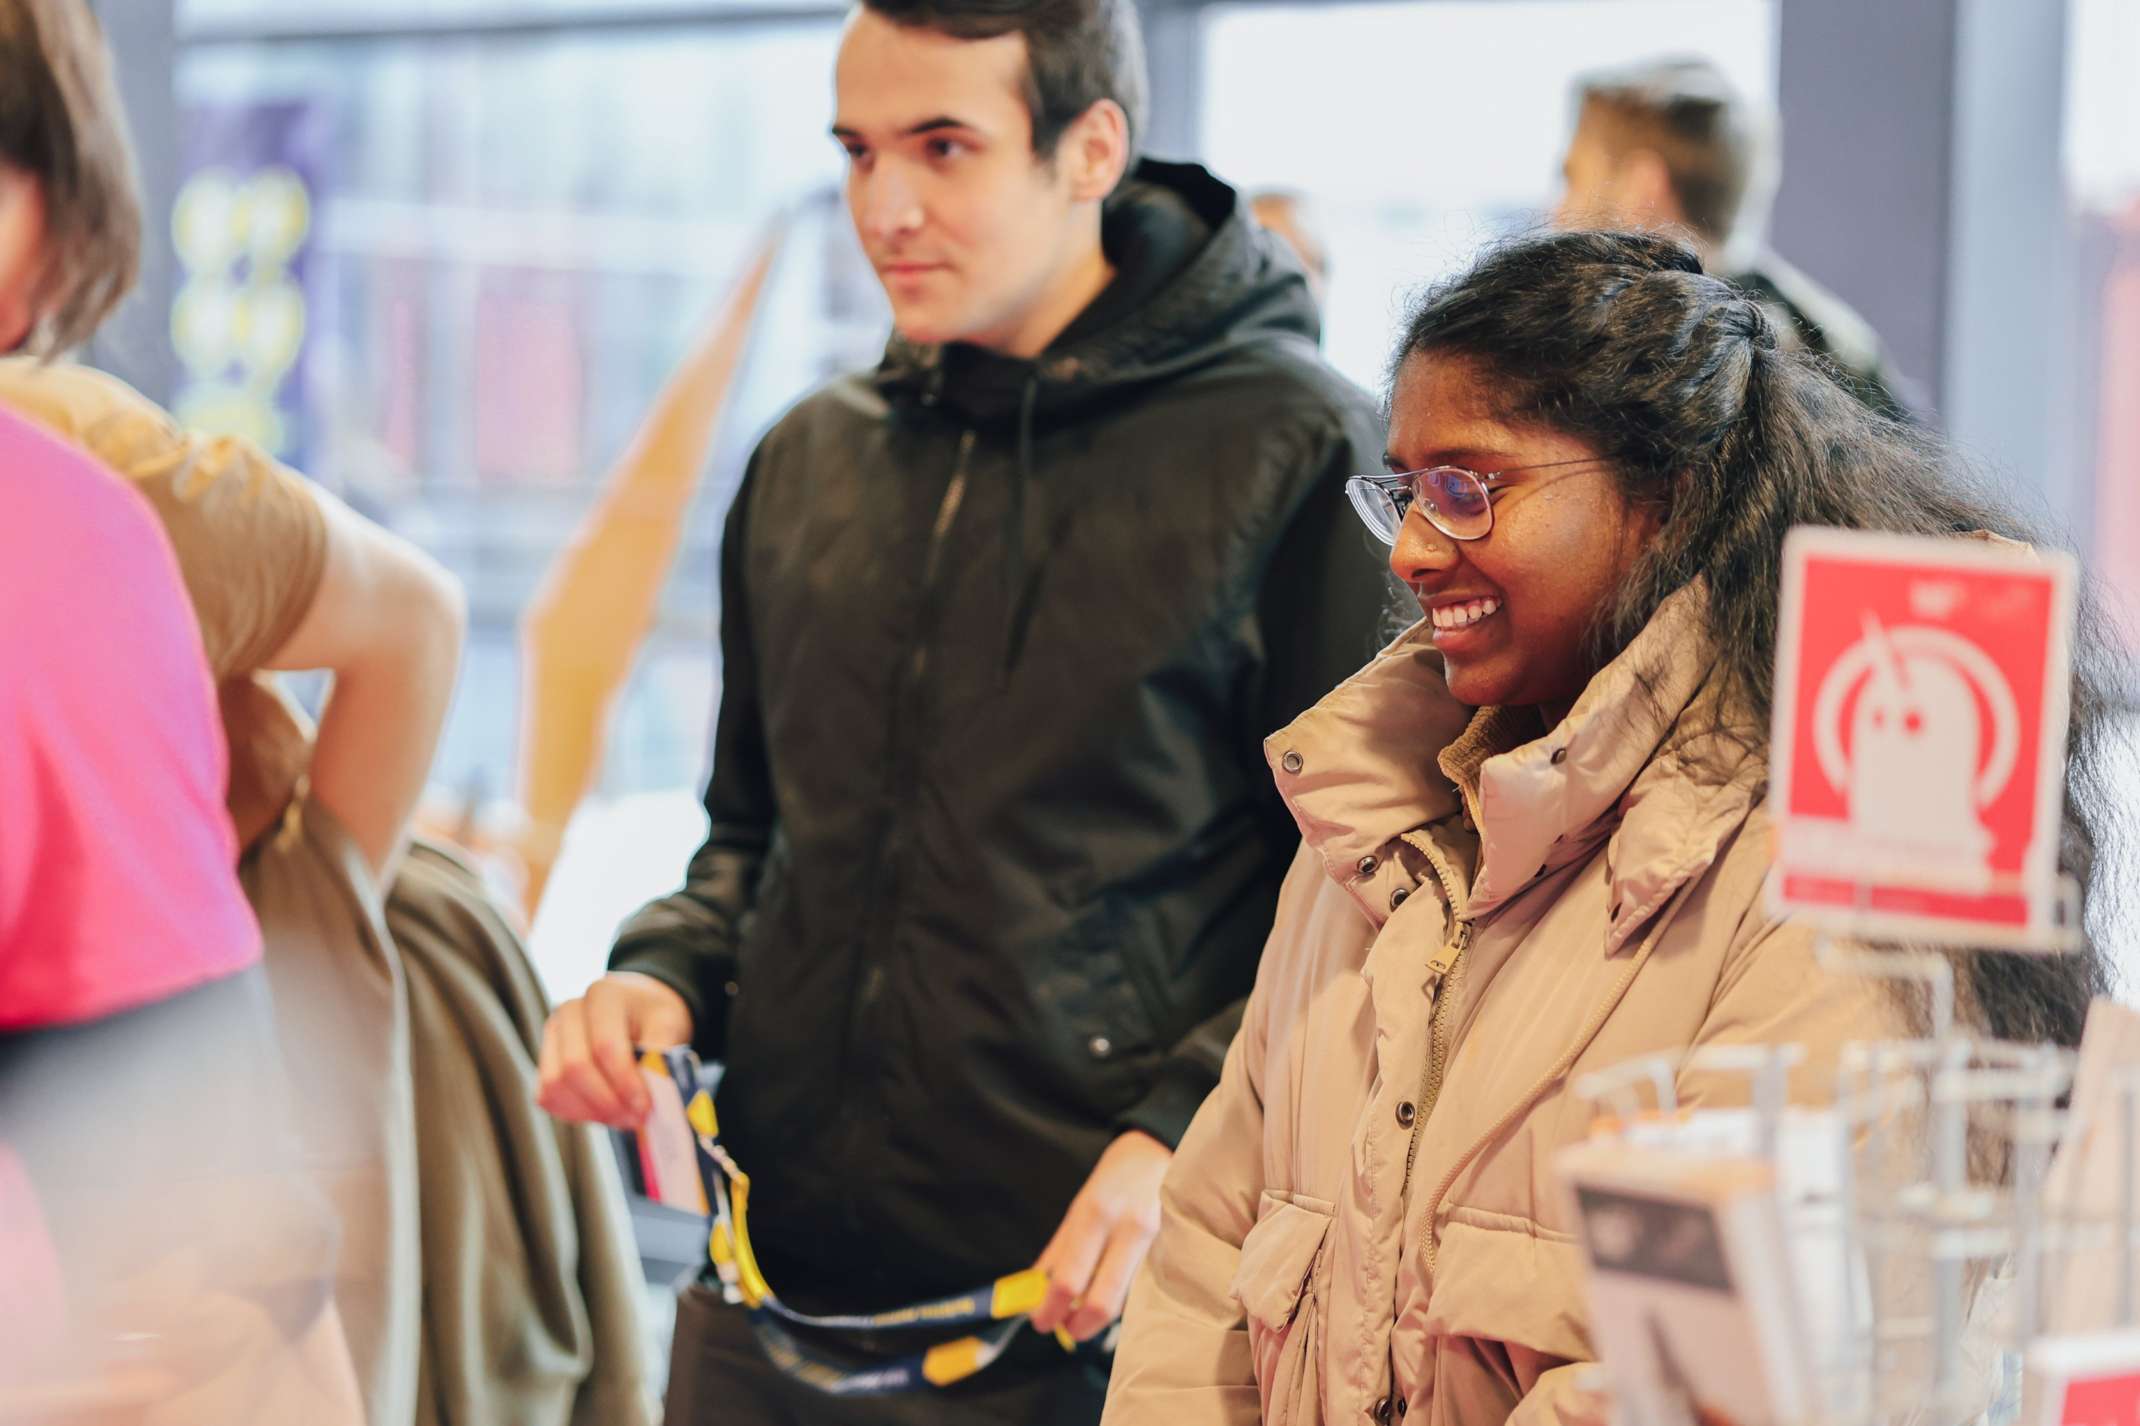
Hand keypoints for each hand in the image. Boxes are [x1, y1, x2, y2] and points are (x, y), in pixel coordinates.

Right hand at [537, 972, 693, 1127]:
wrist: (636, 1007)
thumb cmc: (652, 1016)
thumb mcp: (671, 1023)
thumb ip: (664, 1054)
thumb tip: (659, 1090)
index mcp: (603, 996)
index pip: (605, 1045)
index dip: (625, 1082)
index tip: (646, 1106)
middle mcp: (569, 1012)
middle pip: (574, 1067)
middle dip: (607, 1101)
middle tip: (635, 1118)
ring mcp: (552, 1036)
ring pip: (555, 1085)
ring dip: (590, 1111)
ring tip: (623, 1117)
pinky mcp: (545, 1061)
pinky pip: (548, 1097)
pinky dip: (575, 1113)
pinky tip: (605, 1113)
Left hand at [1030, 1129, 1172, 1341]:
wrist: (1158, 1153)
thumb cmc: (1113, 1180)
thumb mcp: (1078, 1208)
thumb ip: (1057, 1252)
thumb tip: (1034, 1293)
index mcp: (1096, 1214)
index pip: (1068, 1278)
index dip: (1050, 1309)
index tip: (1040, 1322)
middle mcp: (1128, 1229)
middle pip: (1101, 1301)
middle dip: (1078, 1325)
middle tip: (1064, 1329)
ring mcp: (1156, 1242)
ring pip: (1124, 1300)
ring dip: (1098, 1314)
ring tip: (1083, 1308)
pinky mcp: (1173, 1252)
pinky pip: (1141, 1290)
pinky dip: (1121, 1300)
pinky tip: (1110, 1291)